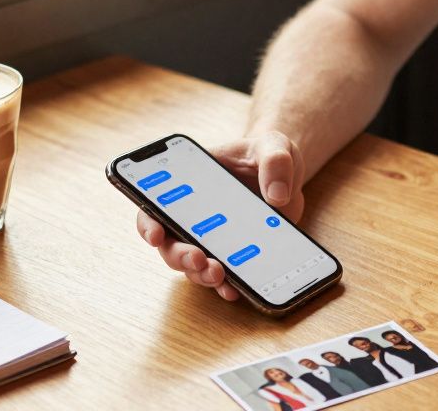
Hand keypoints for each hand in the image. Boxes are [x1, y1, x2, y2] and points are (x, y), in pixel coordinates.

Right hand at [134, 130, 305, 300]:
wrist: (288, 175)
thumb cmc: (268, 153)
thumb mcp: (274, 146)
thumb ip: (276, 162)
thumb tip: (277, 196)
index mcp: (190, 183)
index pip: (155, 203)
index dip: (148, 222)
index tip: (156, 235)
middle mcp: (194, 214)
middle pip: (170, 242)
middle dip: (179, 255)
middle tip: (198, 259)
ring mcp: (213, 237)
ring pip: (192, 264)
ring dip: (200, 274)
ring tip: (219, 276)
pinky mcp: (235, 254)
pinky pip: (222, 275)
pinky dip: (225, 285)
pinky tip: (234, 290)